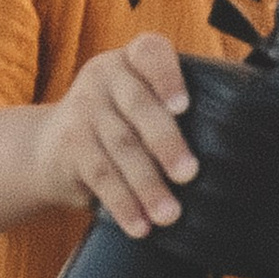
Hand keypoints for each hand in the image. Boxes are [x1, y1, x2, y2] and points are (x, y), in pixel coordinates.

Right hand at [30, 35, 197, 238]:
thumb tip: (230, 147)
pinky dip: (123, 203)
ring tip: (169, 214)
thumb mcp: (139, 102)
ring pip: (122, 148)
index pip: (150, 53)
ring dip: (148, 185)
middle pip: (140, 107)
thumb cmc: (117, 124)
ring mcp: (82, 109)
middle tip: (189, 174)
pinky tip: (139, 224)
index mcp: (131, 60)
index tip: (182, 107)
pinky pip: (101, 176)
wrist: (48, 146)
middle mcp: (104, 77)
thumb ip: (173, 109)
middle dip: (167, 143)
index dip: (167, 77)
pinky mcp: (68, 145)